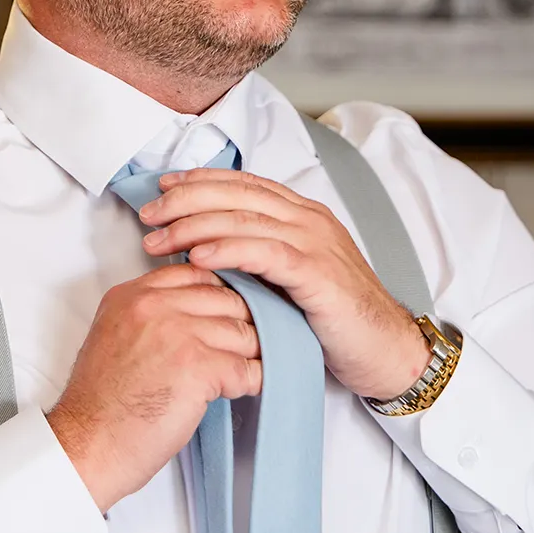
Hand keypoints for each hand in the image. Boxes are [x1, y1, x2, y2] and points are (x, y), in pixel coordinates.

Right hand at [47, 263, 261, 512]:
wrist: (89, 444)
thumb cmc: (100, 405)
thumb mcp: (114, 338)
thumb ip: (148, 317)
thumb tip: (194, 317)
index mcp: (131, 295)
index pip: (195, 274)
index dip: (219, 295)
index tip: (226, 315)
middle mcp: (154, 306)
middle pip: (225, 298)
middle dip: (241, 323)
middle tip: (245, 347)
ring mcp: (178, 333)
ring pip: (242, 331)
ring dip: (251, 354)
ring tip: (245, 372)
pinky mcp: (198, 366)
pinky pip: (248, 367)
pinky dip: (253, 380)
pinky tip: (245, 389)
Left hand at [136, 168, 430, 401]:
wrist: (385, 350)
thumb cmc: (335, 320)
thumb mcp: (291, 278)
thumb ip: (259, 256)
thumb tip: (204, 247)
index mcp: (302, 215)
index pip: (243, 184)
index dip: (200, 182)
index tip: (162, 189)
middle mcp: (308, 220)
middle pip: (236, 195)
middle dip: (186, 200)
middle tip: (148, 215)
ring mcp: (315, 244)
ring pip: (245, 220)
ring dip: (195, 226)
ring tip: (160, 239)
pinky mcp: (318, 274)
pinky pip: (266, 254)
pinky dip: (229, 251)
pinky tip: (199, 257)